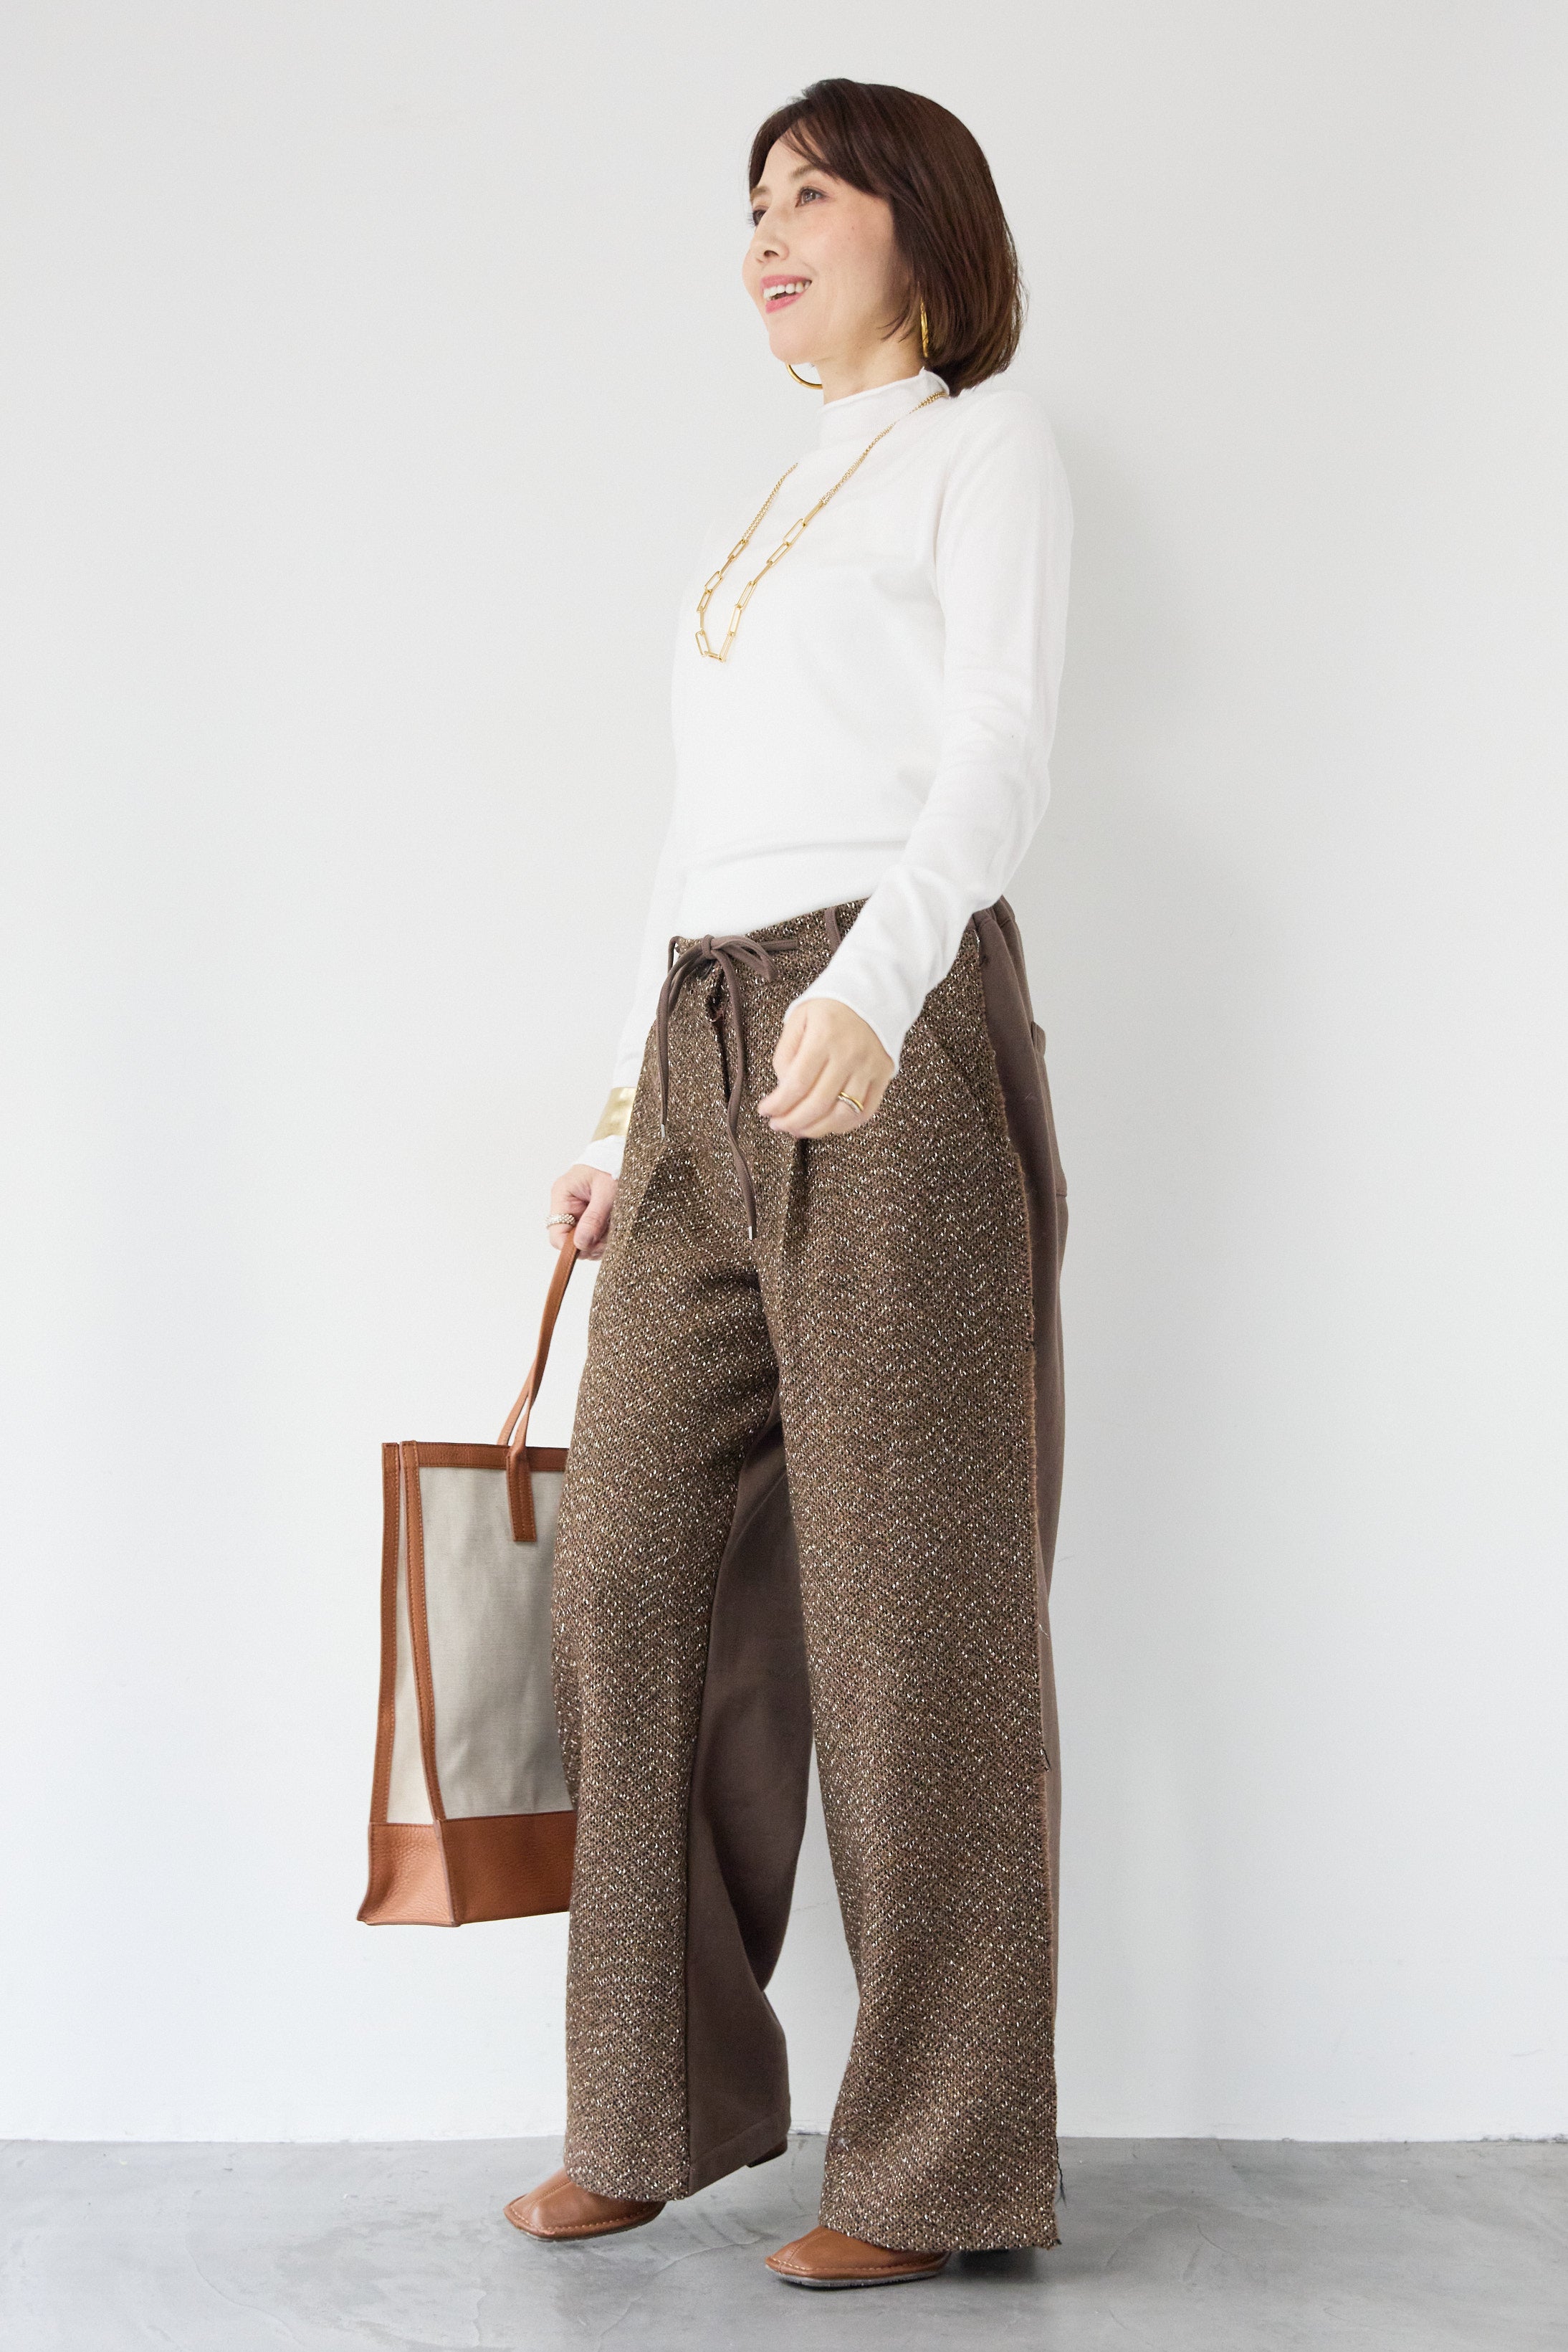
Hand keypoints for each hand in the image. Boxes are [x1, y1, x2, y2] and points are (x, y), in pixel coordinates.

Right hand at [548, 1164, 617, 1259]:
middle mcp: (566, 1206)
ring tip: (615, 1228)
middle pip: (571, 1241)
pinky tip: (615, 1227)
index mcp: (563, 1196)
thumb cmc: (612, 1166)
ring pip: (584, 1242)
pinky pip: (594, 1237)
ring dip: (600, 1242)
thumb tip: (580, 1244)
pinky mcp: (589, 1217)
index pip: (557, 1234)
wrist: (624, 1156)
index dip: (572, 1246)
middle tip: (609, 1237)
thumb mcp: (607, 1192)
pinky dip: (605, 1238)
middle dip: (591, 1244)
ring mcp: (578, 1213)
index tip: (593, 1246)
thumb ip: (594, 1218)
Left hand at [757, 999, 893, 1138]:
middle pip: (818, 1103)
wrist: (871, 994)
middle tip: (778, 1124)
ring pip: (842, 1114)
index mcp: (824, 1036)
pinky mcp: (883, 1075)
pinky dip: (843, 1126)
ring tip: (798, 1129)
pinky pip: (865, 1112)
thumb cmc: (830, 1007)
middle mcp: (849, 1054)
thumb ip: (786, 1054)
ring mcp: (869, 1067)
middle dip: (792, 1121)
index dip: (778, 1104)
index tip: (765, 1111)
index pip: (797, 1083)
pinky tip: (826, 1125)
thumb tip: (783, 1090)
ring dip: (816, 1129)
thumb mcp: (798, 1019)